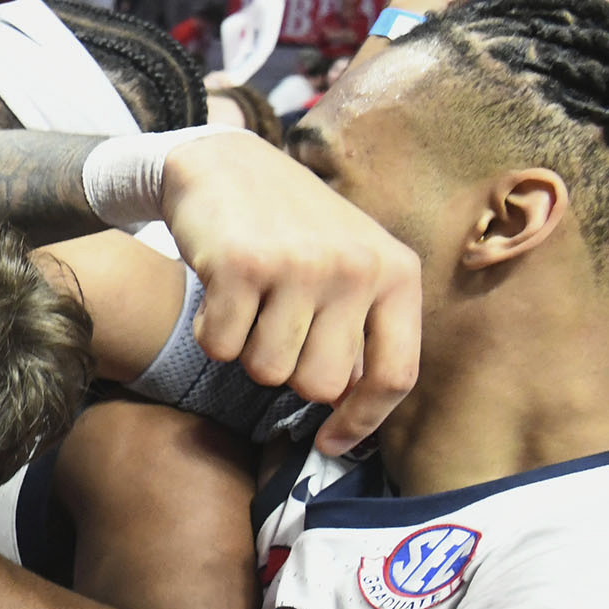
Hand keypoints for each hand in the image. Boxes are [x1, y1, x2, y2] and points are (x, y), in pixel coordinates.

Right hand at [157, 131, 422, 456]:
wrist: (226, 163)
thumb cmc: (291, 229)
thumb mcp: (350, 265)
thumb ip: (363, 329)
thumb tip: (350, 412)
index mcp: (396, 273)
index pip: (394, 376)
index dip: (360, 422)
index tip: (330, 445)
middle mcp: (355, 268)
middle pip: (319, 386)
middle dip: (288, 371)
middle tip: (276, 329)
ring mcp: (299, 265)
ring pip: (266, 372)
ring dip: (246, 350)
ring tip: (249, 305)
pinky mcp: (240, 265)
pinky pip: (222, 347)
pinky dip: (213, 332)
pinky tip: (219, 294)